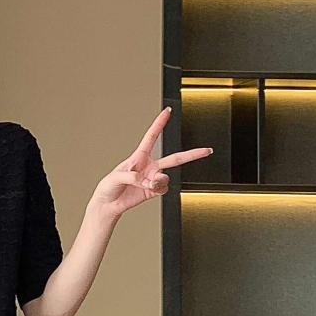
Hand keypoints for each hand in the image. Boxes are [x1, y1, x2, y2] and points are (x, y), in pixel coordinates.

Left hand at [92, 106, 211, 217]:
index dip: (160, 123)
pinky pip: (163, 188)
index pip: (152, 136)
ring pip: (166, 177)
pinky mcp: (153, 191)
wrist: (108, 204)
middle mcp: (149, 166)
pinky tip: (148, 189)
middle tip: (207, 150)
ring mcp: (152, 179)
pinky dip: (156, 189)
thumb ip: (132, 176)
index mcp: (139, 156)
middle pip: (175, 158)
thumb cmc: (109, 186)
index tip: (168, 110)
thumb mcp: (116, 176)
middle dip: (192, 154)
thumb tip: (146, 181)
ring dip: (157, 181)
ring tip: (147, 184)